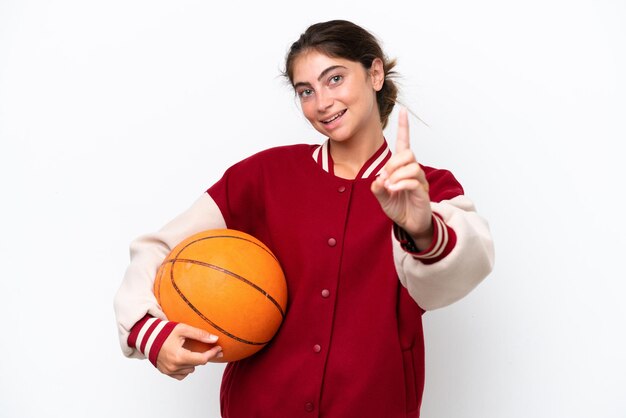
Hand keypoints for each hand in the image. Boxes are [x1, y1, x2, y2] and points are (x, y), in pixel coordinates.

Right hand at [156, 323, 221, 379]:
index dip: (212, 354)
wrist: (147, 338)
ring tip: (190, 351)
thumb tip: (214, 339)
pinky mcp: (166, 373)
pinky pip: (182, 374)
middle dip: (205, 356)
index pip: (202, 359)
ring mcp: (169, 371)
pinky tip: (184, 358)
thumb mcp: (182, 329)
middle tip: (211, 348)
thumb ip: (199, 334)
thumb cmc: (164, 332)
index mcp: (179, 356)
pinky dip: (185, 368)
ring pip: (191, 369)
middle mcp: (174, 366)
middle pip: (198, 364)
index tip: (219, 348)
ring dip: (194, 362)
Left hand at [371, 107, 432, 248]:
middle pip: (408, 153)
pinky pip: (413, 181)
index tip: (402, 111)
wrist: (409, 224)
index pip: (405, 142)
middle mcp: (413, 170)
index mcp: (402, 167)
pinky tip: (393, 190)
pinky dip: (400, 184)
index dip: (404, 127)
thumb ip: (377, 188)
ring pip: (411, 165)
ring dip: (396, 174)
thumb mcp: (382, 197)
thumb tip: (376, 180)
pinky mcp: (422, 191)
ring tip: (390, 186)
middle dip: (393, 163)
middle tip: (385, 177)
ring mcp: (419, 180)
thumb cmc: (398, 207)